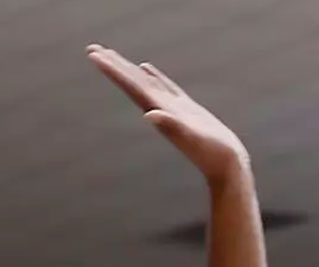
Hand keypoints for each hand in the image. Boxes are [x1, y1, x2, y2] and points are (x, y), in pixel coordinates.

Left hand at [87, 45, 249, 183]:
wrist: (226, 166)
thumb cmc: (211, 153)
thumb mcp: (192, 138)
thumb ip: (172, 126)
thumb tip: (150, 115)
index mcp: (159, 111)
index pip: (130, 85)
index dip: (112, 70)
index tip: (94, 55)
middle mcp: (160, 108)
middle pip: (131, 82)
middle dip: (113, 65)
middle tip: (92, 48)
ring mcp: (172, 107)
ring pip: (145, 82)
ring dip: (128, 69)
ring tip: (112, 55)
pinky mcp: (185, 108)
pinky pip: (164, 86)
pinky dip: (154, 75)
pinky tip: (146, 68)